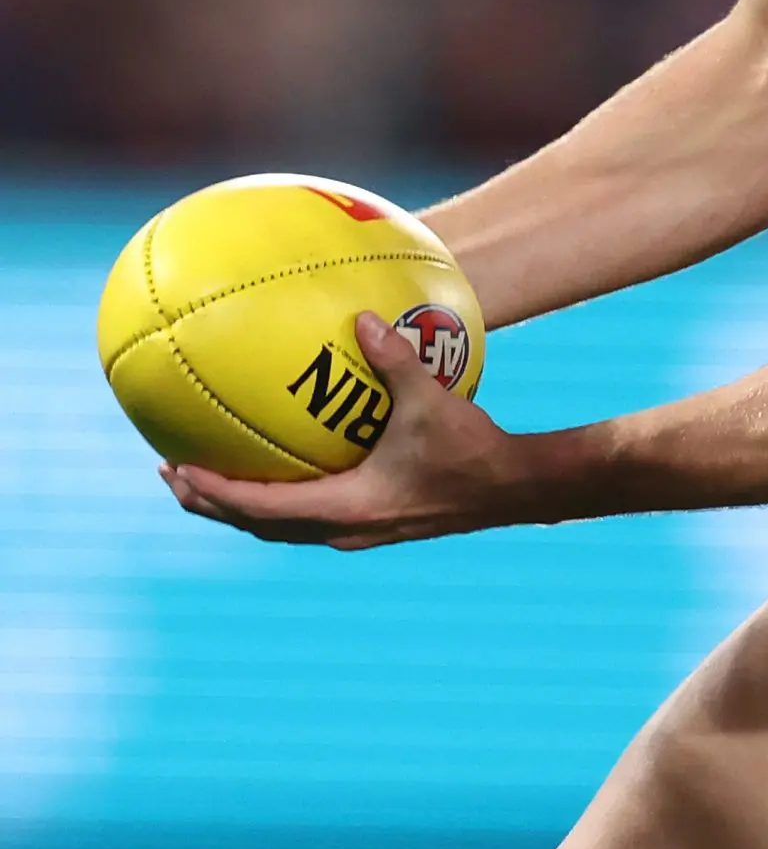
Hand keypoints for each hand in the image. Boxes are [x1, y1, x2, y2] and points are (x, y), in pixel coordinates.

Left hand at [163, 311, 531, 549]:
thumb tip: (362, 319)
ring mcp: (358, 529)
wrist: (514, 489)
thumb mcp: (433, 401)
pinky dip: (280, 497)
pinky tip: (288, 465)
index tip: (176, 468)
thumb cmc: (474, 450)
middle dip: (211, 501)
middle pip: (257, 525)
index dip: (213, 491)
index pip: (259, 507)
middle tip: (173, 472)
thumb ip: (395, 360)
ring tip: (211, 475)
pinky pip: (309, 514)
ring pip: (280, 526)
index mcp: (346, 508)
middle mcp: (343, 528)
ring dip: (241, 504)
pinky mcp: (374, 522)